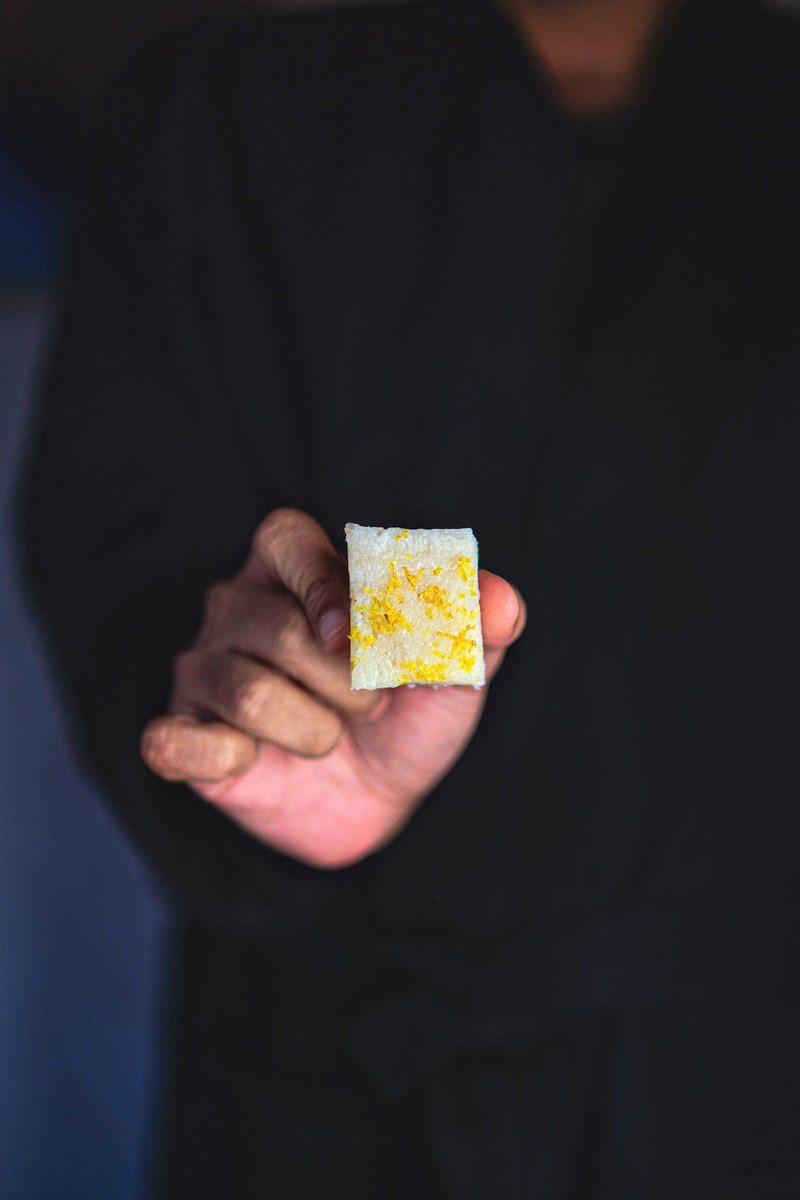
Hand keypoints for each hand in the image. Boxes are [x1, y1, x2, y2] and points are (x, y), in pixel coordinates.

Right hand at [141, 509, 525, 867]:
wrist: (378, 800)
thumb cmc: (406, 714)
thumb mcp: (453, 672)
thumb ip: (474, 629)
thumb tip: (501, 603)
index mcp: (296, 570)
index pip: (286, 540)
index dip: (326, 584)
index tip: (360, 634)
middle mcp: (238, 606)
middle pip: (281, 630)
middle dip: (350, 684)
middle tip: (370, 704)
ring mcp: (201, 667)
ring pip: (246, 693)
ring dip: (312, 731)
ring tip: (327, 737)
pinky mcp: (179, 731)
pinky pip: (175, 741)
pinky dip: (227, 760)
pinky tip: (253, 762)